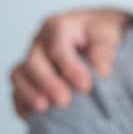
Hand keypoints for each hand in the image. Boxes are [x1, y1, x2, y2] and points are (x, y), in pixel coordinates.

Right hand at [10, 8, 130, 116]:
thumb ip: (104, 49)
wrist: (97, 32)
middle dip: (48, 83)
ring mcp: (32, 57)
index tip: (85, 86)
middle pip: (34, 62)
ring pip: (20, 74)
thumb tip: (102, 71)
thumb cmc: (102, 31)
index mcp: (58, 26)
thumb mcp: (108, 33)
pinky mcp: (28, 75)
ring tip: (44, 108)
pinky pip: (18, 88)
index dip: (70, 68)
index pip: (58, 48)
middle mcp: (40, 41)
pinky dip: (23, 100)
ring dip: (30, 93)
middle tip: (64, 101)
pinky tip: (33, 113)